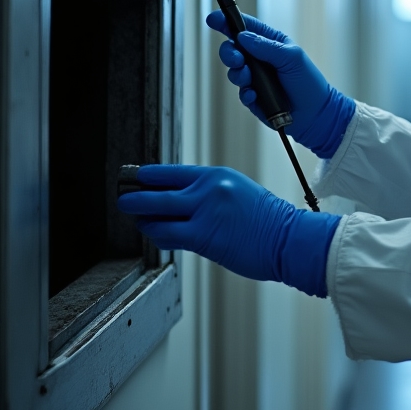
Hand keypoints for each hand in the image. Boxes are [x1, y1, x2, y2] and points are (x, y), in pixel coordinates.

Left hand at [117, 164, 340, 296]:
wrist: (287, 238)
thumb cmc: (265, 220)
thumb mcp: (236, 192)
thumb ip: (207, 193)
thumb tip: (176, 200)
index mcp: (216, 175)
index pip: (171, 172)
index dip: (147, 176)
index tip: (133, 178)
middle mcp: (208, 189)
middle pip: (157, 190)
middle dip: (134, 195)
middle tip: (123, 198)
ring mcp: (204, 212)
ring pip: (157, 213)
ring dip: (141, 217)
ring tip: (135, 218)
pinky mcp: (203, 236)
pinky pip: (168, 234)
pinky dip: (155, 233)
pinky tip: (151, 232)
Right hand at [206, 11, 355, 159]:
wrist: (315, 115)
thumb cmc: (309, 83)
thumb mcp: (292, 58)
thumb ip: (267, 46)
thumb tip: (243, 37)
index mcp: (270, 43)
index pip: (246, 28)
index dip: (227, 22)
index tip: (213, 19)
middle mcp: (260, 59)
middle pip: (233, 49)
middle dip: (230, 53)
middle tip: (237, 59)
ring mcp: (256, 78)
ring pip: (233, 71)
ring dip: (238, 74)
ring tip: (250, 80)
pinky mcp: (254, 97)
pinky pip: (241, 93)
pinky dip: (246, 94)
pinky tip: (256, 96)